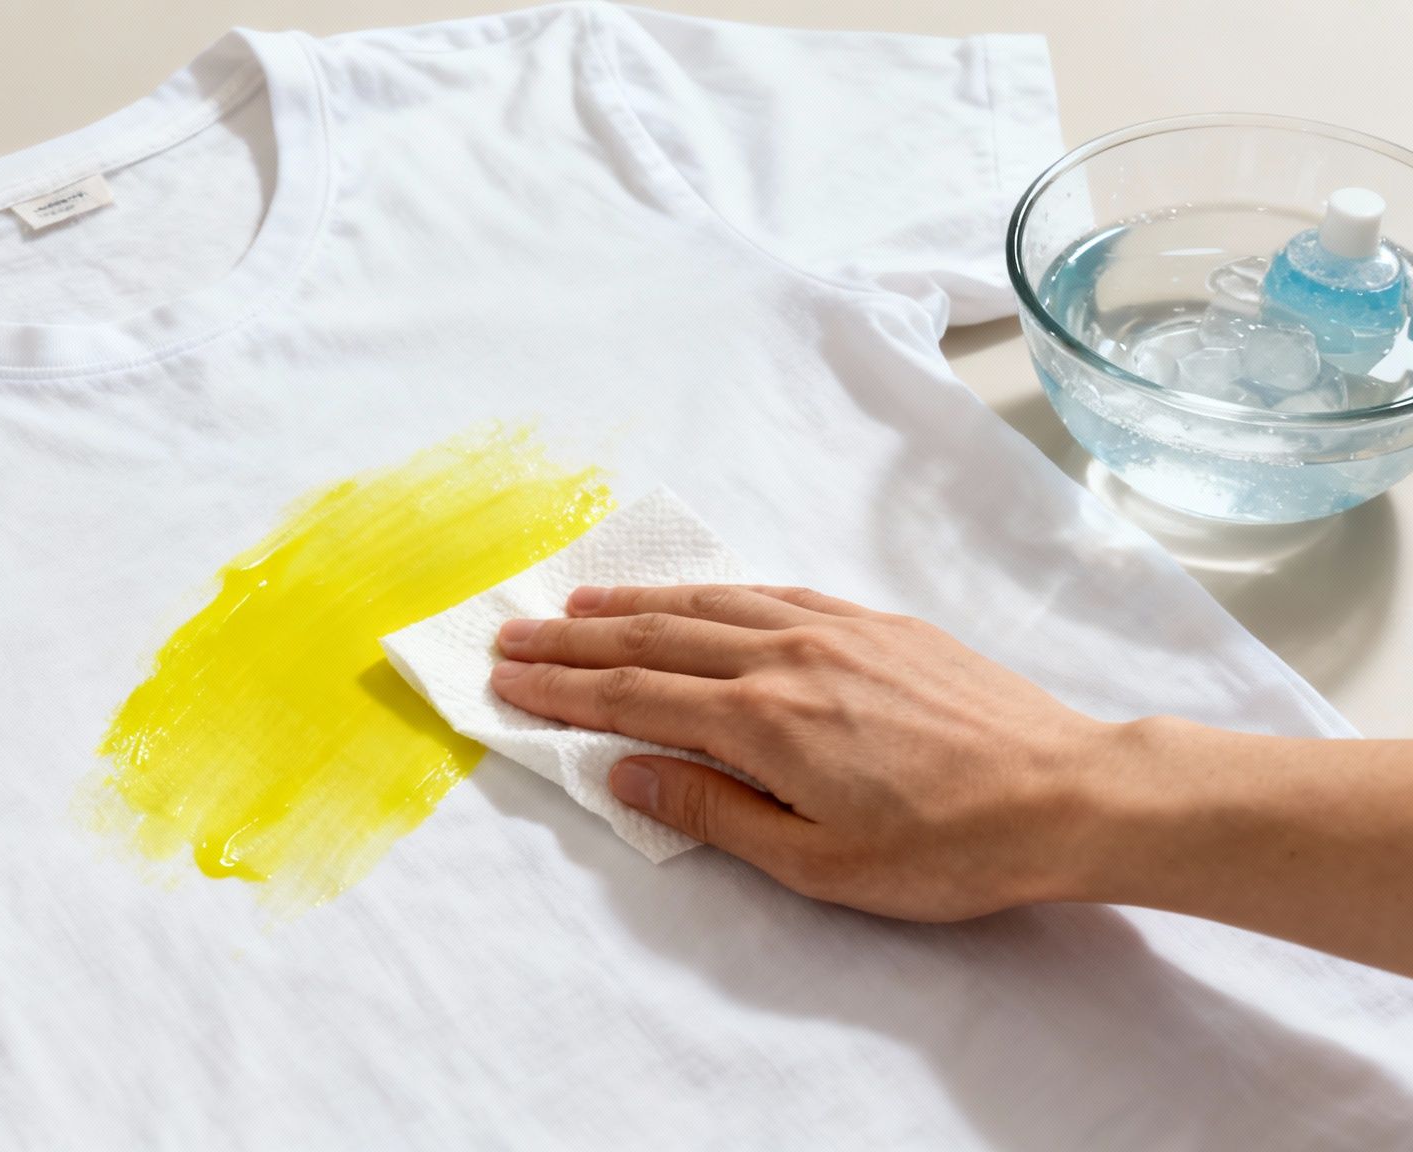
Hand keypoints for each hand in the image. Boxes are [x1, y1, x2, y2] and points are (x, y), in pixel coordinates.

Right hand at [488, 584, 1117, 921]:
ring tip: (579, 602)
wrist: (1067, 793)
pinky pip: (771, 591)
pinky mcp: (875, 622)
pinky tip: (694, 596)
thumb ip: (714, 811)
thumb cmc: (947, 849)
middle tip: (513, 635)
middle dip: (575, 638)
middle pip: (656, 639)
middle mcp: (787, 657)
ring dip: (634, 602)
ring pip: (709, 602)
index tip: (507, 678)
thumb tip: (626, 775)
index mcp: (764, 721)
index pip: (634, 697)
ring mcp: (833, 630)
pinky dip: (714, 590)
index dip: (562, 689)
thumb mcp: (819, 862)